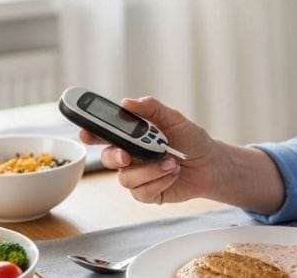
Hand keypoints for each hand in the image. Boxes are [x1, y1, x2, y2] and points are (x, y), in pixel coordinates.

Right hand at [77, 96, 217, 204]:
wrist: (211, 164)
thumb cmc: (191, 140)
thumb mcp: (174, 119)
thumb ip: (151, 108)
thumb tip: (127, 102)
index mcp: (132, 136)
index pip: (104, 134)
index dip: (90, 133)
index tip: (85, 132)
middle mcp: (130, 157)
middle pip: (108, 158)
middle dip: (116, 157)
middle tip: (128, 155)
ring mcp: (137, 176)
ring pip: (126, 178)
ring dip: (150, 170)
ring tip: (171, 162)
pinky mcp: (147, 193)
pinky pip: (141, 192)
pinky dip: (159, 182)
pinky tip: (172, 174)